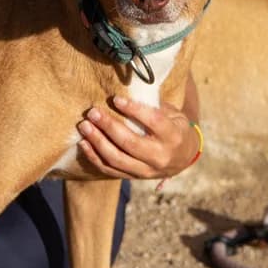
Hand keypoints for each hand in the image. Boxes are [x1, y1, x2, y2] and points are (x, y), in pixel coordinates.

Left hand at [76, 95, 200, 179]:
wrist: (184, 158)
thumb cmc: (174, 128)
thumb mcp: (173, 114)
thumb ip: (154, 105)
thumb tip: (127, 90)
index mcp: (173, 135)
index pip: (153, 121)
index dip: (133, 110)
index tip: (115, 99)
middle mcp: (160, 156)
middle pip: (130, 142)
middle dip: (108, 126)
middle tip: (93, 112)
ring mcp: (147, 170)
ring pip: (117, 159)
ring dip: (97, 142)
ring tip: (84, 126)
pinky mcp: (135, 177)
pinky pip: (110, 170)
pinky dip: (94, 157)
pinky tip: (83, 143)